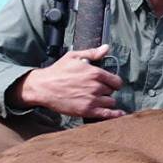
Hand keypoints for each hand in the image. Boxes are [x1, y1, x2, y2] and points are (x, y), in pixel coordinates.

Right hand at [10, 45, 124, 119]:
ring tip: (99, 99)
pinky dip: (114, 115)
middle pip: (111, 91)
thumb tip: (106, 48)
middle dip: (107, 91)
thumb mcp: (74, 57)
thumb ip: (92, 53)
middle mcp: (96, 87)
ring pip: (110, 102)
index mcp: (95, 73)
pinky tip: (119, 114)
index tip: (111, 83)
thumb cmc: (57, 71)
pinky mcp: (86, 111)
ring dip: (106, 101)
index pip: (116, 80)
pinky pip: (106, 114)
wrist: (43, 87)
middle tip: (98, 90)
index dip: (114, 82)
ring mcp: (92, 100)